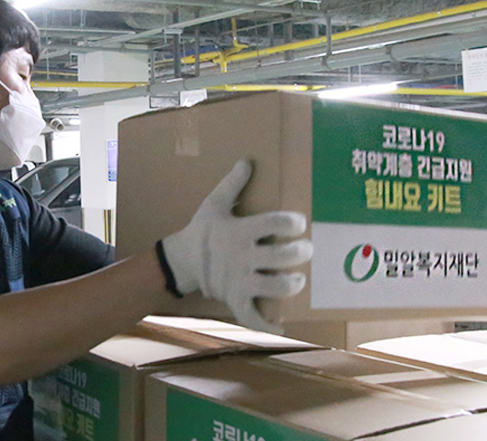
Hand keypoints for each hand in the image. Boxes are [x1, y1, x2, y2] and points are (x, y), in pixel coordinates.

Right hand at [160, 160, 312, 332]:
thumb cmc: (202, 230)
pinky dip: (268, 324)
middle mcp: (243, 256)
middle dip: (300, 252)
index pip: (274, 223)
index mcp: (239, 231)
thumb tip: (247, 161)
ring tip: (298, 279)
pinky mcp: (235, 299)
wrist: (180, 261)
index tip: (299, 223)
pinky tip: (283, 324)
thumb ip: (232, 184)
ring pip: (275, 286)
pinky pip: (252, 317)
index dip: (292, 222)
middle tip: (306, 250)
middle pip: (282, 256)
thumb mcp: (213, 204)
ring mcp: (239, 280)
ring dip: (292, 284)